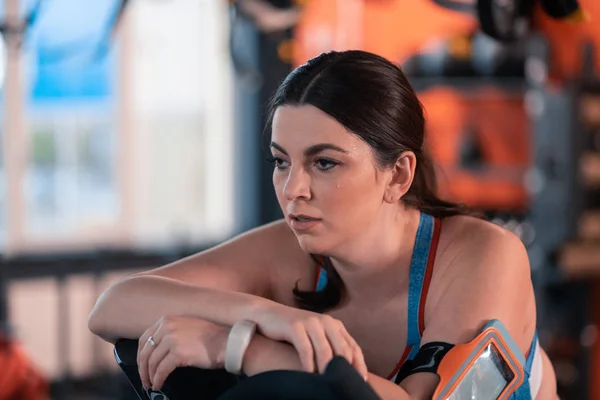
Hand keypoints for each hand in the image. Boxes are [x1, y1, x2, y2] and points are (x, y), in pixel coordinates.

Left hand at [137, 316, 227, 390]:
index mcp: (167, 319)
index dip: (141, 355)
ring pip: (152, 362)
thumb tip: (156, 351)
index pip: (145, 338)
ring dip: (150, 376)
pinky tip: (159, 384)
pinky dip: (158, 379)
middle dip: (143, 368)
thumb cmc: (210, 337)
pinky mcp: (177, 353)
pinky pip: (161, 370)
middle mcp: (167, 327)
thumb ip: (170, 333)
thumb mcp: (185, 327)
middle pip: (146, 351)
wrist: (226, 341)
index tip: (142, 366)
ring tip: (152, 384)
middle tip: (144, 379)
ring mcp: (171, 339)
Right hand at [251, 303, 367, 379]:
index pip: (353, 346)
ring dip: (326, 370)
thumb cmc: (293, 330)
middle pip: (342, 350)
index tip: (360, 381)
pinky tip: (309, 375)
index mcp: (334, 324)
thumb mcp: (316, 335)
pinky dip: (309, 365)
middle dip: (344, 369)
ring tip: (326, 384)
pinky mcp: (295, 326)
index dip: (358, 364)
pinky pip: (306, 349)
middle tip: (342, 386)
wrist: (268, 314)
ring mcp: (310, 322)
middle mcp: (325, 321)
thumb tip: (344, 372)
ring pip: (325, 351)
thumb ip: (329, 347)